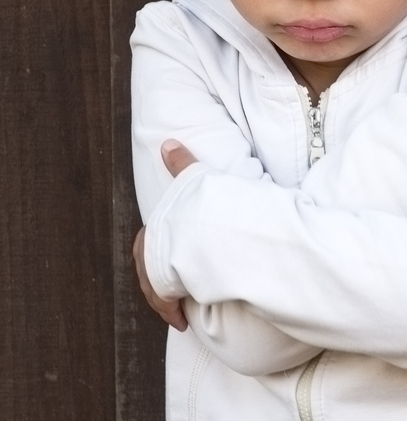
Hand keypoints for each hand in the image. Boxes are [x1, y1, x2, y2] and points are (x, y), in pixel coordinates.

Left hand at [131, 139, 199, 330]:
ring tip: (180, 312)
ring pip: (155, 292)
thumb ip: (182, 163)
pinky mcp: (166, 292)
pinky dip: (172, 311)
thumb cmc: (203, 208)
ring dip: (165, 302)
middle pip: (147, 273)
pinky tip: (184, 319)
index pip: (145, 247)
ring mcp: (156, 274)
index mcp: (154, 230)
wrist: (207, 233)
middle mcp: (150, 253)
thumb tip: (168, 142)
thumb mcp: (195, 180)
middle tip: (173, 295)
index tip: (169, 267)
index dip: (156, 258)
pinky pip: (167, 305)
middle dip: (158, 285)